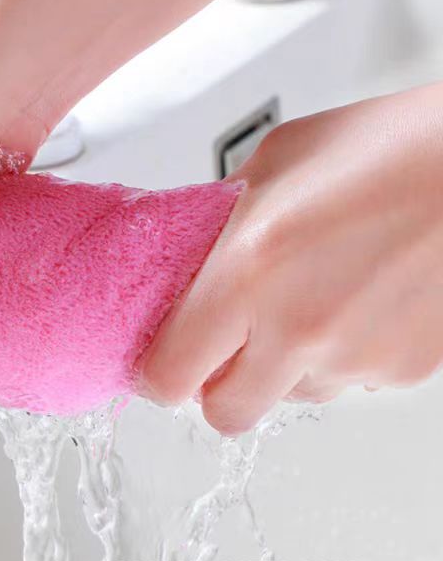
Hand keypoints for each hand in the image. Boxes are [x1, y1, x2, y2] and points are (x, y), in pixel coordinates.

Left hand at [139, 83, 442, 433]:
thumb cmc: (389, 148)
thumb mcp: (275, 162)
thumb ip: (220, 217)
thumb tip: (192, 252)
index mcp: (249, 269)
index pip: (170, 374)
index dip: (156, 373)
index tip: (159, 358)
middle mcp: (300, 326)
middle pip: (225, 412)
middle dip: (214, 384)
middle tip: (221, 343)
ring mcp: (356, 357)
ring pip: (289, 397)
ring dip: (280, 366)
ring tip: (304, 299)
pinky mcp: (404, 370)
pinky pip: (346, 380)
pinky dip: (337, 354)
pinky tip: (352, 299)